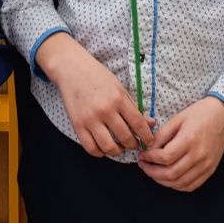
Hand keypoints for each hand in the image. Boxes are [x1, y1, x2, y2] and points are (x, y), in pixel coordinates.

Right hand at [40, 35, 154, 156]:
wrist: (72, 70)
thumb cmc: (98, 77)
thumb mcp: (120, 88)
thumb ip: (134, 106)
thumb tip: (151, 123)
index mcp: (118, 99)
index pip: (138, 123)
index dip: (146, 136)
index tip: (149, 141)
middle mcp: (105, 110)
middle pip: (125, 137)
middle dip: (133, 145)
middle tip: (134, 144)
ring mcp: (90, 119)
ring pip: (108, 147)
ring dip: (118, 151)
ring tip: (120, 148)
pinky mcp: (77, 125)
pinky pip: (91, 148)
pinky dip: (100, 152)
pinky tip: (104, 148)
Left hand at [138, 97, 223, 191]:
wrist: (222, 116)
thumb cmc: (199, 114)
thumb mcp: (178, 118)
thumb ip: (162, 135)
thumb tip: (148, 150)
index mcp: (189, 139)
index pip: (165, 157)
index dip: (150, 159)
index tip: (142, 155)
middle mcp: (199, 155)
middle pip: (171, 174)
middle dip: (152, 172)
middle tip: (144, 165)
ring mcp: (206, 165)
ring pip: (179, 183)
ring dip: (162, 181)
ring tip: (153, 171)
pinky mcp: (210, 171)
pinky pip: (190, 186)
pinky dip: (176, 185)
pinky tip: (168, 177)